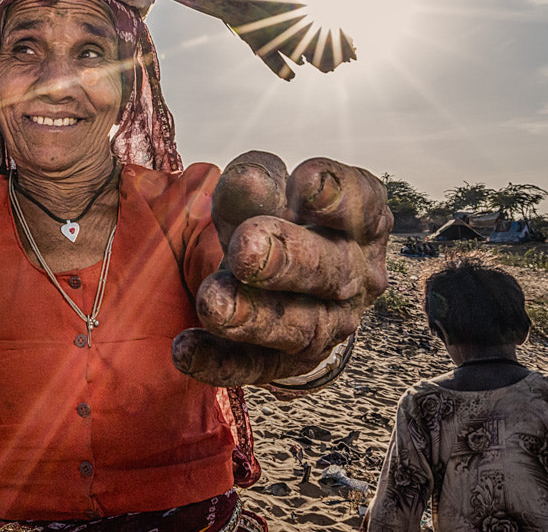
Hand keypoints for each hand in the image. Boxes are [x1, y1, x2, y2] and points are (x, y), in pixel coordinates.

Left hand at [172, 152, 391, 386]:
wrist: (286, 292)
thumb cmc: (275, 223)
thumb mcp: (266, 195)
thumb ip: (258, 183)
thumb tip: (248, 179)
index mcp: (360, 225)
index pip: (362, 205)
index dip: (337, 195)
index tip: (303, 183)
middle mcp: (353, 278)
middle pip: (329, 270)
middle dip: (286, 259)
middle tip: (245, 247)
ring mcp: (325, 327)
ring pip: (296, 327)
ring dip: (252, 316)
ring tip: (211, 302)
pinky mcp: (283, 364)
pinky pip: (251, 367)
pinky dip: (217, 360)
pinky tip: (184, 349)